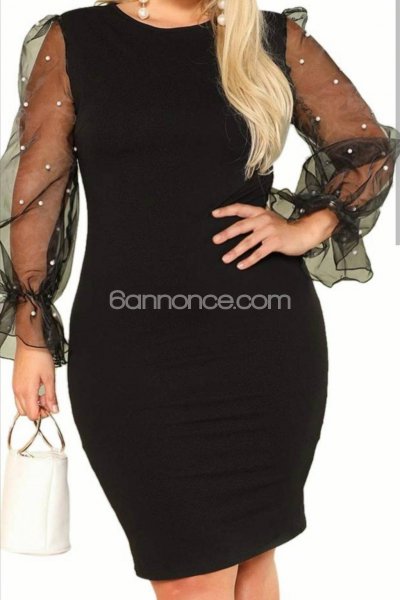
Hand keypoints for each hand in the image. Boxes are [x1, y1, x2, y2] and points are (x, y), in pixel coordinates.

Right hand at [12, 339, 58, 420]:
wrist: (30, 345)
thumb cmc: (39, 357)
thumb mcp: (50, 378)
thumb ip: (51, 395)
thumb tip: (54, 408)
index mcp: (27, 392)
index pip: (32, 414)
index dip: (43, 414)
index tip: (50, 407)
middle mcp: (18, 391)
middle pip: (25, 413)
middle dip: (38, 410)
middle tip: (48, 402)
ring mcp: (15, 387)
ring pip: (21, 406)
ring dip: (32, 405)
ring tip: (43, 394)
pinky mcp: (15, 383)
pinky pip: (19, 397)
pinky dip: (28, 398)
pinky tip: (37, 390)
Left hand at [211, 203, 338, 268]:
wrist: (303, 233)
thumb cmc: (283, 229)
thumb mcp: (269, 220)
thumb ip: (254, 221)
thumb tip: (235, 228)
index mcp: (260, 213)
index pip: (240, 209)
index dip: (226, 210)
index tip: (214, 214)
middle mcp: (264, 220)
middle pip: (241, 226)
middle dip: (226, 234)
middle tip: (215, 240)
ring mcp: (270, 231)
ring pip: (248, 242)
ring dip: (235, 251)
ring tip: (225, 258)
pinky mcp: (275, 242)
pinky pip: (259, 253)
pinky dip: (249, 260)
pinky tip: (241, 265)